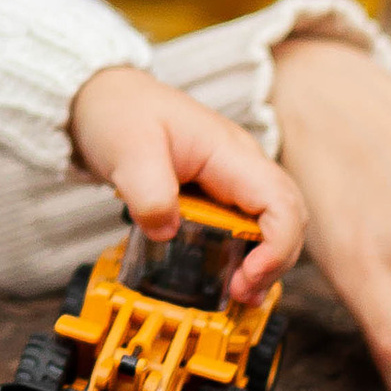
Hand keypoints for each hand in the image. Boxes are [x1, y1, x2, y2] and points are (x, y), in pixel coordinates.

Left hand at [66, 66, 304, 296]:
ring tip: (236, 293)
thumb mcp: (127, 152)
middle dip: (275, 261)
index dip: (277, 246)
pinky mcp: (217, 192)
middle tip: (241, 294)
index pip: (281, 202)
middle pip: (288, 217)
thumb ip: (148, 193)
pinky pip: (245, 225)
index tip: (247, 277)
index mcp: (230, 153)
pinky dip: (243, 254)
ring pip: (272, 224)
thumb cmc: (120, 113)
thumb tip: (167, 232)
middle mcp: (242, 165)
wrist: (103, 97)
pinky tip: (223, 276)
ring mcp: (232, 179)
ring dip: (263, 262)